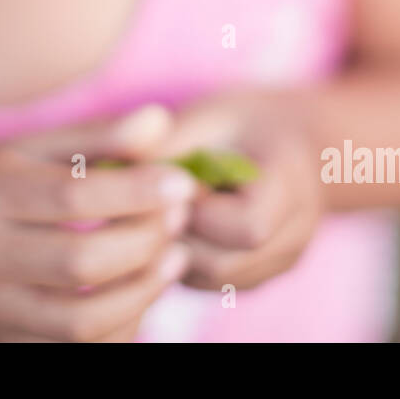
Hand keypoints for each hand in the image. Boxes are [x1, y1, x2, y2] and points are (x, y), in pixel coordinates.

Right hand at [0, 104, 196, 341]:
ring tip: (175, 257)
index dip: (135, 191)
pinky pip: (76, 346)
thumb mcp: (30, 150)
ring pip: (80, 320)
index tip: (183, 183)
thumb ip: (95, 136)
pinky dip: (122, 324)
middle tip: (181, 218)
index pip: (71, 197)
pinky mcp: (9, 341)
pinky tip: (147, 290)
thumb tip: (159, 120)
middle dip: (143, 242)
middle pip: (78, 262)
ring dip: (142, 293)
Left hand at [156, 91, 324, 290]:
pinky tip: (164, 223)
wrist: (287, 142)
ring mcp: (275, 265)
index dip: (198, 209)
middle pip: (221, 262)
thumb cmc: (241, 122)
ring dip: (167, 247)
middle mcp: (294, 237)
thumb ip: (168, 147)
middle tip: (145, 197)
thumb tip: (105, 175)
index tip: (169, 180)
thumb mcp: (208, 117)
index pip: (248, 227)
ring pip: (207, 278)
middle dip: (173, 231)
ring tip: (153, 207)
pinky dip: (175, 257)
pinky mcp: (251, 280)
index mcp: (293, 186)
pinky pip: (204, 282)